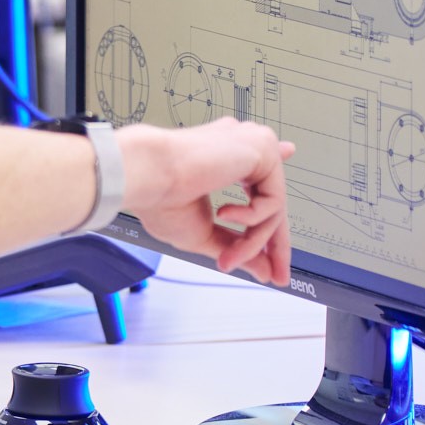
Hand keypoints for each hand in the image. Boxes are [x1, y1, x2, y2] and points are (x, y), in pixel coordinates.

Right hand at [118, 118, 294, 285]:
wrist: (147, 174)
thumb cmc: (159, 197)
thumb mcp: (202, 233)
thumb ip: (236, 246)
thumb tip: (264, 269)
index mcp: (224, 161)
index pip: (259, 188)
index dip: (269, 214)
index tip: (277, 250)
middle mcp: (241, 150)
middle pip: (271, 204)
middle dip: (274, 245)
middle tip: (277, 275)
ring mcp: (253, 148)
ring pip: (273, 208)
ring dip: (252, 242)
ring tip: (227, 258)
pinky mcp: (262, 150)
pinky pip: (274, 202)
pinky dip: (251, 220)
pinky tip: (223, 213)